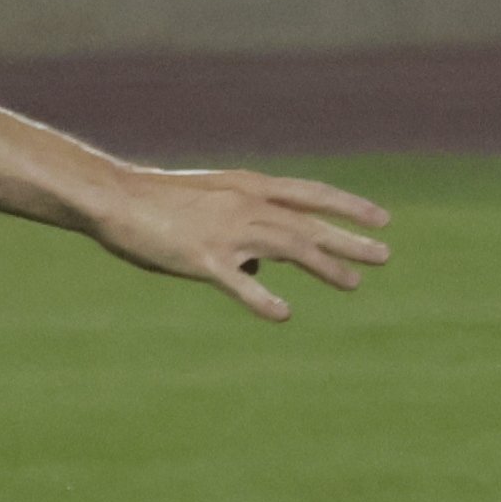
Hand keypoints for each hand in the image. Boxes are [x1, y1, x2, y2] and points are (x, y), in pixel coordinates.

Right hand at [82, 159, 394, 318]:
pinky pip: (238, 283)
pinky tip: (284, 314)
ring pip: (288, 247)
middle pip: (308, 224)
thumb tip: (262, 267)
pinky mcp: (202, 258)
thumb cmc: (159, 203)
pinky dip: (263, 298)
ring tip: (354, 283)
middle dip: (349, 239)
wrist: (115, 198)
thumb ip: (242, 232)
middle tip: (385, 255)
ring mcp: (226, 232)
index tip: (382, 218)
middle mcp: (245, 205)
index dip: (348, 206)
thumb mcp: (211, 206)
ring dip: (324, 266)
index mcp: (248, 187)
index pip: (310, 194)